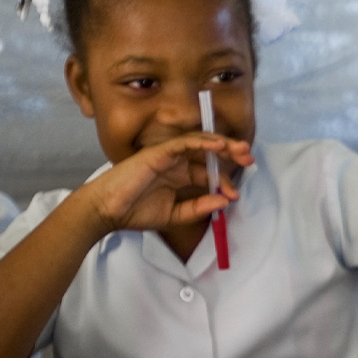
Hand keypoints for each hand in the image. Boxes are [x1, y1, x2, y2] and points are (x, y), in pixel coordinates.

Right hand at [72, 133, 252, 232]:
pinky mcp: (159, 151)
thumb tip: (224, 201)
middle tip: (250, 159)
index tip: (235, 195)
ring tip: (241, 150)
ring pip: (200, 143)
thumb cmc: (135, 212)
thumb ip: (199, 208)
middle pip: (209, 153)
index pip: (209, 173)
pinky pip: (184, 142)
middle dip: (231, 154)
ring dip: (222, 145)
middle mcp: (176, 163)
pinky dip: (202, 142)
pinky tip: (218, 145)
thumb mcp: (175, 215)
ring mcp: (168, 155)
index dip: (225, 181)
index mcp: (180, 176)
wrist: (107, 211)